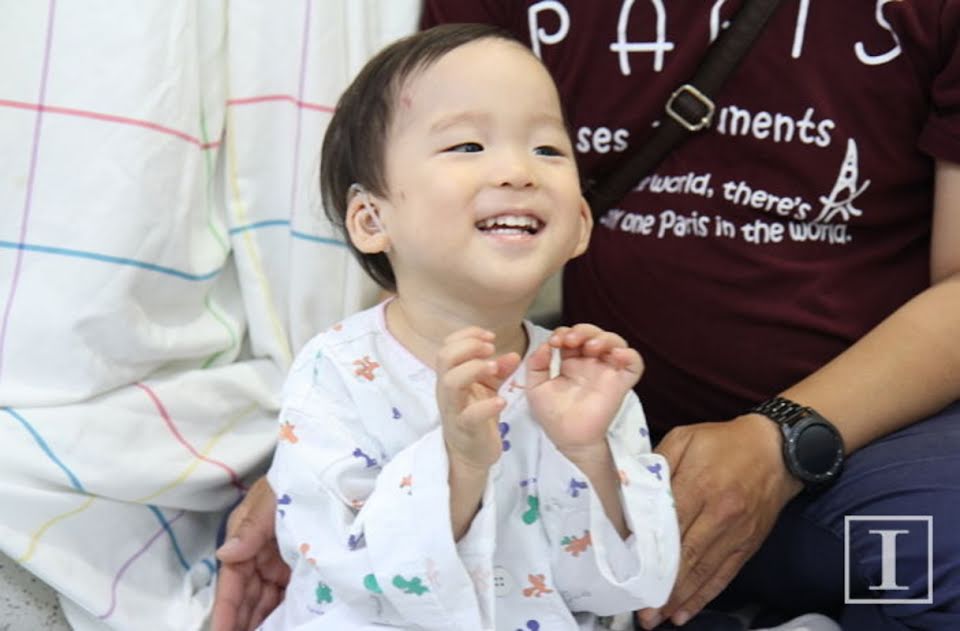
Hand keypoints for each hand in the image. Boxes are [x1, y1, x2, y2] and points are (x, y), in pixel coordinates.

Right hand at [212, 477, 289, 630]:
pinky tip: (283, 626)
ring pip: (263, 600)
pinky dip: (280, 612)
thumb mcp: (269, 499)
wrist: (326, 473)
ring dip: (260, 621)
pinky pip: (285, 594)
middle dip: (241, 622)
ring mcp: (278, 562)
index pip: (231, 582)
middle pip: (245, 597)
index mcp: (244, 538)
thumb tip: (224, 554)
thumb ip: (250, 527)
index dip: (226, 609)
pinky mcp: (298, 565)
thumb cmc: (293, 480)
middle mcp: (257, 554)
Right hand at [436, 327, 520, 469]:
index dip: (467, 335)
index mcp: (451, 376)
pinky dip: (486, 406)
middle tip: (491, 348)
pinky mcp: (464, 429)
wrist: (470, 454)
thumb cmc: (476, 416)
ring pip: (451, 382)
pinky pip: (469, 416)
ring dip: (473, 369)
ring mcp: (453, 409)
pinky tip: (501, 401)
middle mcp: (447, 390)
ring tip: (494, 368)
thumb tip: (514, 354)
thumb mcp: (488, 388)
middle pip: (444, 358)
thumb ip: (499, 370)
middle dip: (469, 347)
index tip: (490, 336)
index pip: (448, 346)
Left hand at [526, 324, 642, 453]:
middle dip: (583, 330)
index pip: (573, 336)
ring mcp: (607, 372)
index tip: (554, 342)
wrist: (567, 439)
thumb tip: (545, 345)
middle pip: (594, 334)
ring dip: (604, 338)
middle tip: (570, 340)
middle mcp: (591, 363)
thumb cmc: (552, 415)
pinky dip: (630, 355)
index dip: (564, 332)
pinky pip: (635, 364)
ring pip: (616, 342)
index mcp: (571, 362)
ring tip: (590, 346)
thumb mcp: (535, 388)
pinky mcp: (621, 384)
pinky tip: (616, 354)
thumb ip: (536, 365)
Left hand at [637, 415, 802, 628]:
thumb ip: (658, 463)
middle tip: (638, 611)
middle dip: (660, 585)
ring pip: (703, 572)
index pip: (668, 524)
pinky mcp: (747, 545)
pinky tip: (685, 612)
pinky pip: (723, 575)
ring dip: (678, 599)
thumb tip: (632, 490)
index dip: (647, 549)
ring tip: (656, 619)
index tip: (626, 569)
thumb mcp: (686, 438)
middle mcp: (719, 514)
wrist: (777, 450)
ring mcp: (735, 533)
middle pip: (685, 555)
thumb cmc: (724, 442)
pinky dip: (704, 596)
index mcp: (700, 484)